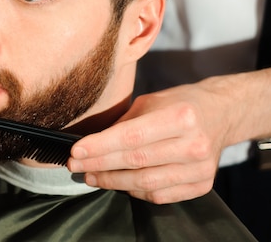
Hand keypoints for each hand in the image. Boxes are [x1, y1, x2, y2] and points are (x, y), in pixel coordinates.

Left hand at [67, 81, 229, 203]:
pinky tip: (119, 183)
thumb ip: (124, 123)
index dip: (100, 146)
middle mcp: (193, 144)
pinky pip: (160, 195)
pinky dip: (135, 191)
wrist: (221, 113)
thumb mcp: (150, 102)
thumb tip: (91, 143)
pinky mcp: (202, 184)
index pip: (131, 136)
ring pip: (146, 183)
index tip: (76, 151)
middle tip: (75, 165)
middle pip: (136, 161)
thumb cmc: (179, 104)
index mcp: (180, 117)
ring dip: (112, 181)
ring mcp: (200, 168)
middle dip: (99, 164)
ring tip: (91, 176)